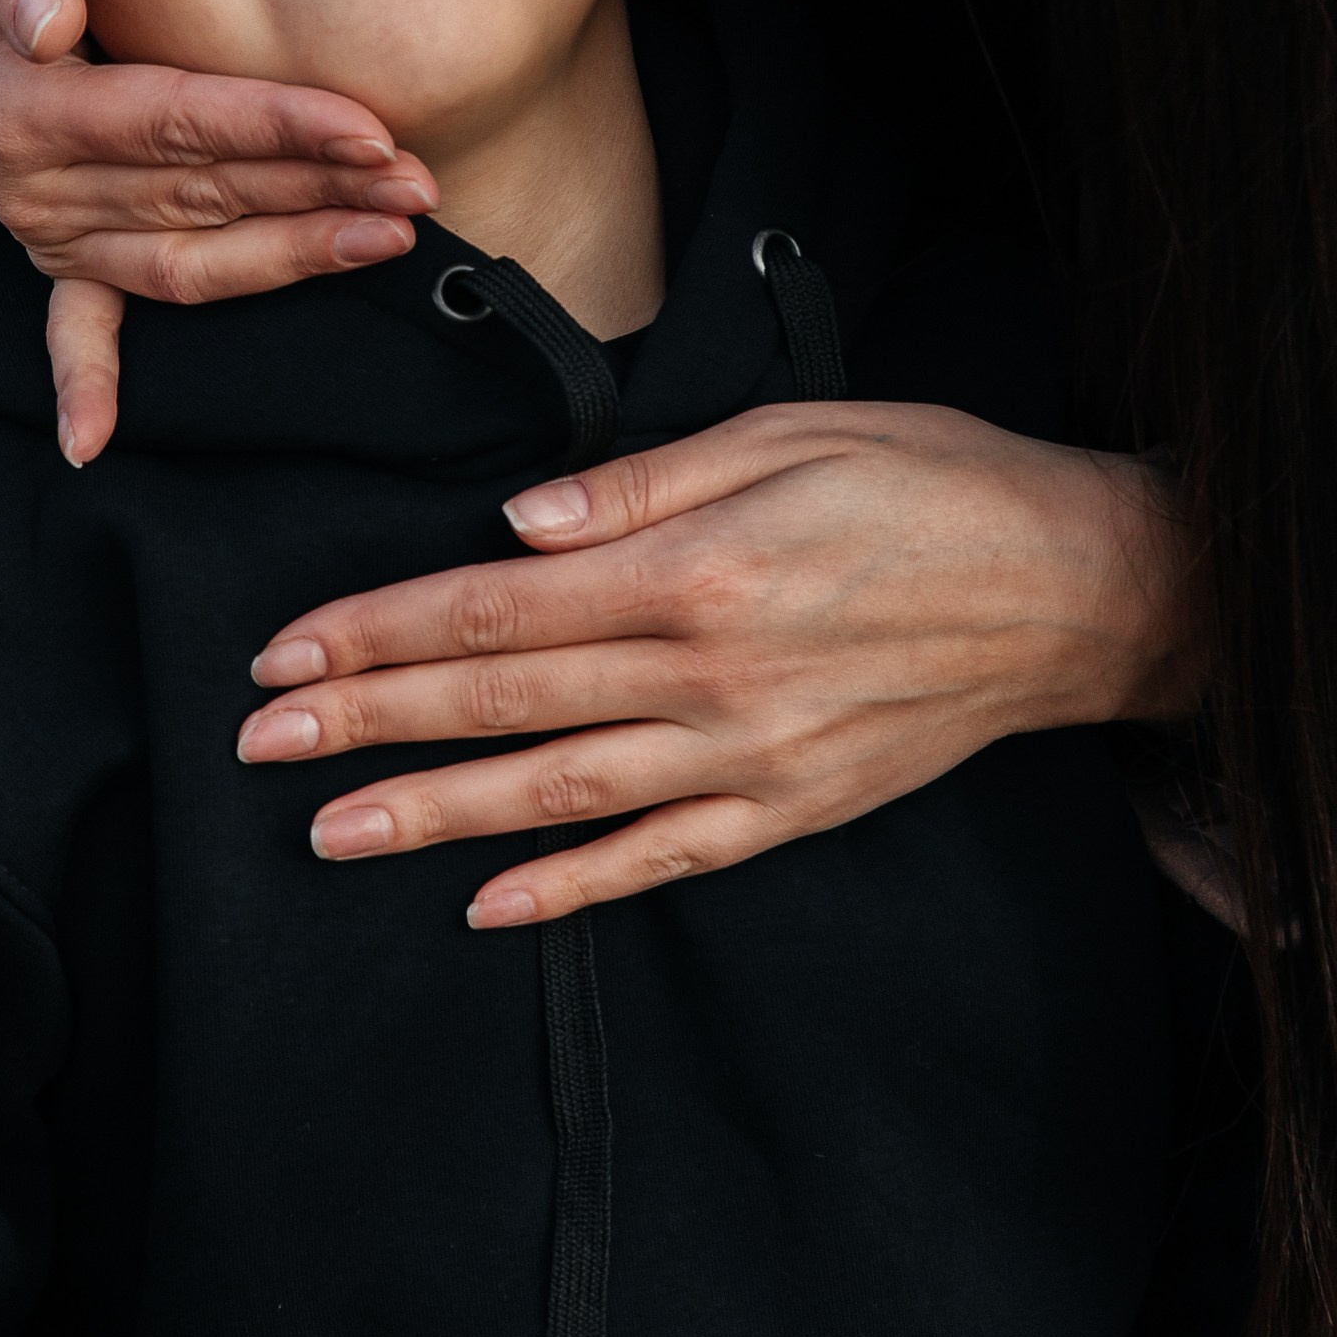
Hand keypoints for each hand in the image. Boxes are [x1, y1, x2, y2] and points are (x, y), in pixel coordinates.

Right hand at [0, 0, 436, 462]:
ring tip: (389, 240)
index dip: (277, 126)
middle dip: (318, 191)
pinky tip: (94, 441)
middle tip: (418, 184)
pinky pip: (74, 327)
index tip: (370, 131)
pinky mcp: (56, 256)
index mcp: (29, 112)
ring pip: (186, 258)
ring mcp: (47, 234)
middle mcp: (37, 189)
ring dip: (287, 256)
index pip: (178, 122)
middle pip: (204, 195)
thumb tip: (51, 22)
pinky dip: (83, 379)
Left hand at [235, 402, 1200, 924]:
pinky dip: (567, 887)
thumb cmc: (933, 480)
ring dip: (433, 814)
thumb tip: (514, 523)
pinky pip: (657, 859)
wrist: (1079, 591)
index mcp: (699, 568)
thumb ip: (643, 481)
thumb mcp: (791, 431)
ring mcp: (750, 759)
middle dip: (368, 721)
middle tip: (257, 743)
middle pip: (502, 705)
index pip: (495, 608)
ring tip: (328, 832)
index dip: (379, 630)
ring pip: (557, 795)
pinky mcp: (789, 810)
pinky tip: (484, 905)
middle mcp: (711, 677)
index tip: (284, 649)